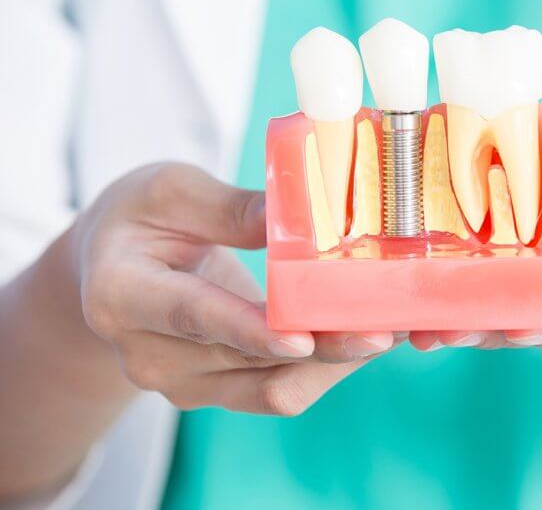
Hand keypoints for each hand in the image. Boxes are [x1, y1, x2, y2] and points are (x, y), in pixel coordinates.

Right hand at [75, 164, 396, 414]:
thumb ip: (232, 209)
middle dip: (321, 345)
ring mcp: (183, 382)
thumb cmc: (140, 218)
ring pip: (274, 390)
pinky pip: (281, 391)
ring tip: (390, 330)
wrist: (111, 266)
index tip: (302, 339)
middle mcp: (148, 353)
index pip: (193, 316)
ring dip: (336, 364)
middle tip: (382, 326)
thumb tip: (303, 218)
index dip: (249, 330)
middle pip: (247, 359)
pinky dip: (328, 370)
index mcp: (123, 294)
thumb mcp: (171, 190)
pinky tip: (365, 339)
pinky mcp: (217, 391)